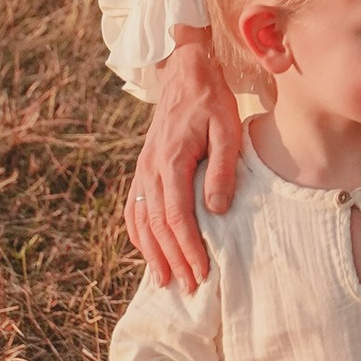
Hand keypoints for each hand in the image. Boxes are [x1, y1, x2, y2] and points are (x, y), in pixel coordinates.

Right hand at [123, 32, 244, 289]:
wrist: (185, 72)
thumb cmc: (212, 100)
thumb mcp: (227, 129)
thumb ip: (223, 169)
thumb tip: (216, 209)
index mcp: (171, 161)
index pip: (177, 217)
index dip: (188, 248)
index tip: (202, 272)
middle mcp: (150, 169)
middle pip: (157, 226)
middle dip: (173, 260)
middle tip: (190, 288)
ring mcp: (142, 169)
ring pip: (141, 220)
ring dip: (152, 253)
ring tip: (165, 280)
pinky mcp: (143, 167)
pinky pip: (133, 207)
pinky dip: (138, 233)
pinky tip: (147, 250)